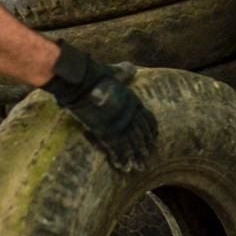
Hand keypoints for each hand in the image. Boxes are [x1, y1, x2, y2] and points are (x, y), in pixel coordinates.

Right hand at [43, 42, 156, 172]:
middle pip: (141, 135)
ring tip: (138, 167)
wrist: (82, 82)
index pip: (147, 119)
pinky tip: (123, 167)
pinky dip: (121, 159)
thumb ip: (123, 72)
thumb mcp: (114, 72)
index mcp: (133, 101)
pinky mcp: (107, 132)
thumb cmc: (96, 75)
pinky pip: (117, 149)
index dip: (150, 131)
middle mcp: (130, 114)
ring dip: (135, 157)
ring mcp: (119, 124)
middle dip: (144, 148)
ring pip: (132, 145)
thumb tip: (132, 68)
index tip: (153, 140)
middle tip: (147, 159)